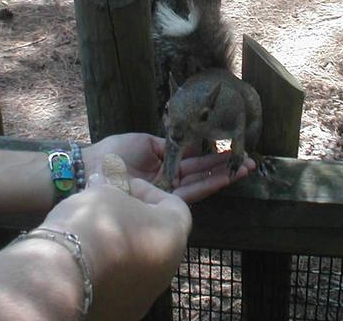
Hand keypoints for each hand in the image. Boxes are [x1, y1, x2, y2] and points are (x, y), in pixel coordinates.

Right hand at [42, 175, 190, 319]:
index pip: (173, 205)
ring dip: (125, 250)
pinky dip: (111, 275)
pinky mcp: (127, 313)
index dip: (148, 192)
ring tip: (94, 238)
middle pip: (158, 237)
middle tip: (109, 211)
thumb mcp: (103, 191)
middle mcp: (169, 267)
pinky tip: (88, 265)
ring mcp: (149, 294)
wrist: (62, 274)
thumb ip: (112, 188)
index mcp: (174, 234)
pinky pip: (124, 287)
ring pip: (142, 265)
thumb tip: (103, 182)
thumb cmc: (92, 224)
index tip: (125, 187)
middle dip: (137, 221)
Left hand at [83, 134, 255, 202]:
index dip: (214, 156)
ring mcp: (167, 191)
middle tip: (250, 162)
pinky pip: (191, 192)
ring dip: (224, 177)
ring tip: (245, 169)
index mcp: (164, 163)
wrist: (92, 168)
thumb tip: (189, 141)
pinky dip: (210, 185)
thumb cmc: (112, 153)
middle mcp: (168, 179)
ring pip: (201, 183)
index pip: (194, 160)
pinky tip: (225, 178)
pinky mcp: (163, 200)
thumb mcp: (145, 142)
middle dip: (226, 168)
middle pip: (202, 173)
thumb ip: (169, 145)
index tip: (233, 148)